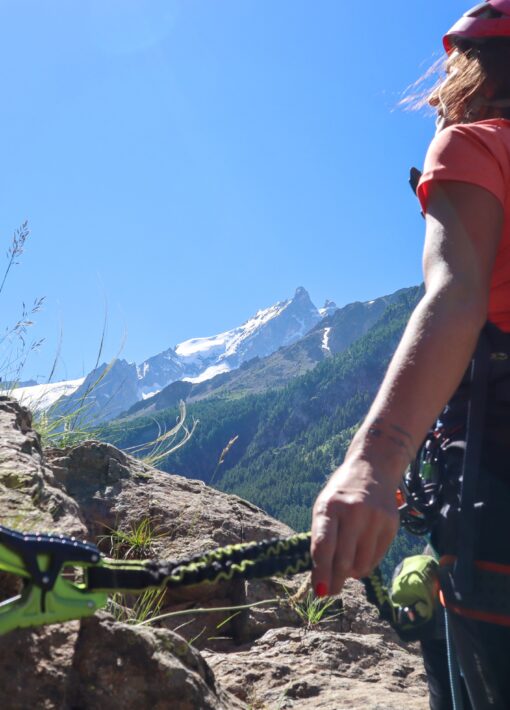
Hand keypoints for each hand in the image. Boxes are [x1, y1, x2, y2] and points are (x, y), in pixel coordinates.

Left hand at [311, 459, 398, 595]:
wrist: (373, 469)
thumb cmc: (342, 493)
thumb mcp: (325, 506)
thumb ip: (322, 537)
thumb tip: (323, 577)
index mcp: (330, 506)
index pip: (324, 545)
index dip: (321, 571)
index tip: (319, 591)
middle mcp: (353, 511)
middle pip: (343, 559)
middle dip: (335, 581)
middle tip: (329, 591)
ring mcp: (375, 518)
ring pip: (362, 564)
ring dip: (351, 574)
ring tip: (345, 572)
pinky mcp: (391, 524)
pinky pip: (376, 558)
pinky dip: (366, 565)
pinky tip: (359, 560)